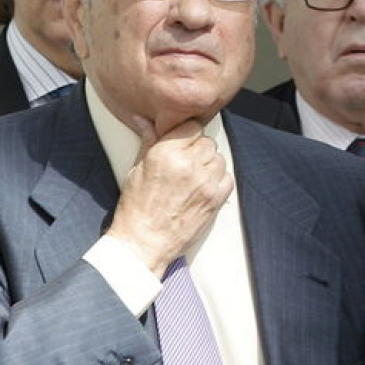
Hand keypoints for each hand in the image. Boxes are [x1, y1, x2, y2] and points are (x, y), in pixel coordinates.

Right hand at [106, 117, 233, 276]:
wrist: (144, 242)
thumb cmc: (136, 209)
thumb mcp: (136, 170)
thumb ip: (148, 142)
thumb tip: (145, 121)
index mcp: (167, 154)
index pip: (191, 126)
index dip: (187, 133)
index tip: (184, 141)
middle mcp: (189, 165)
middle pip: (207, 142)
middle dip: (198, 149)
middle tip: (186, 162)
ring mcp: (205, 183)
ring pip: (219, 158)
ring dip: (209, 164)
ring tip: (194, 177)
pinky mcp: (215, 199)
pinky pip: (228, 178)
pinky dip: (219, 180)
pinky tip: (204, 187)